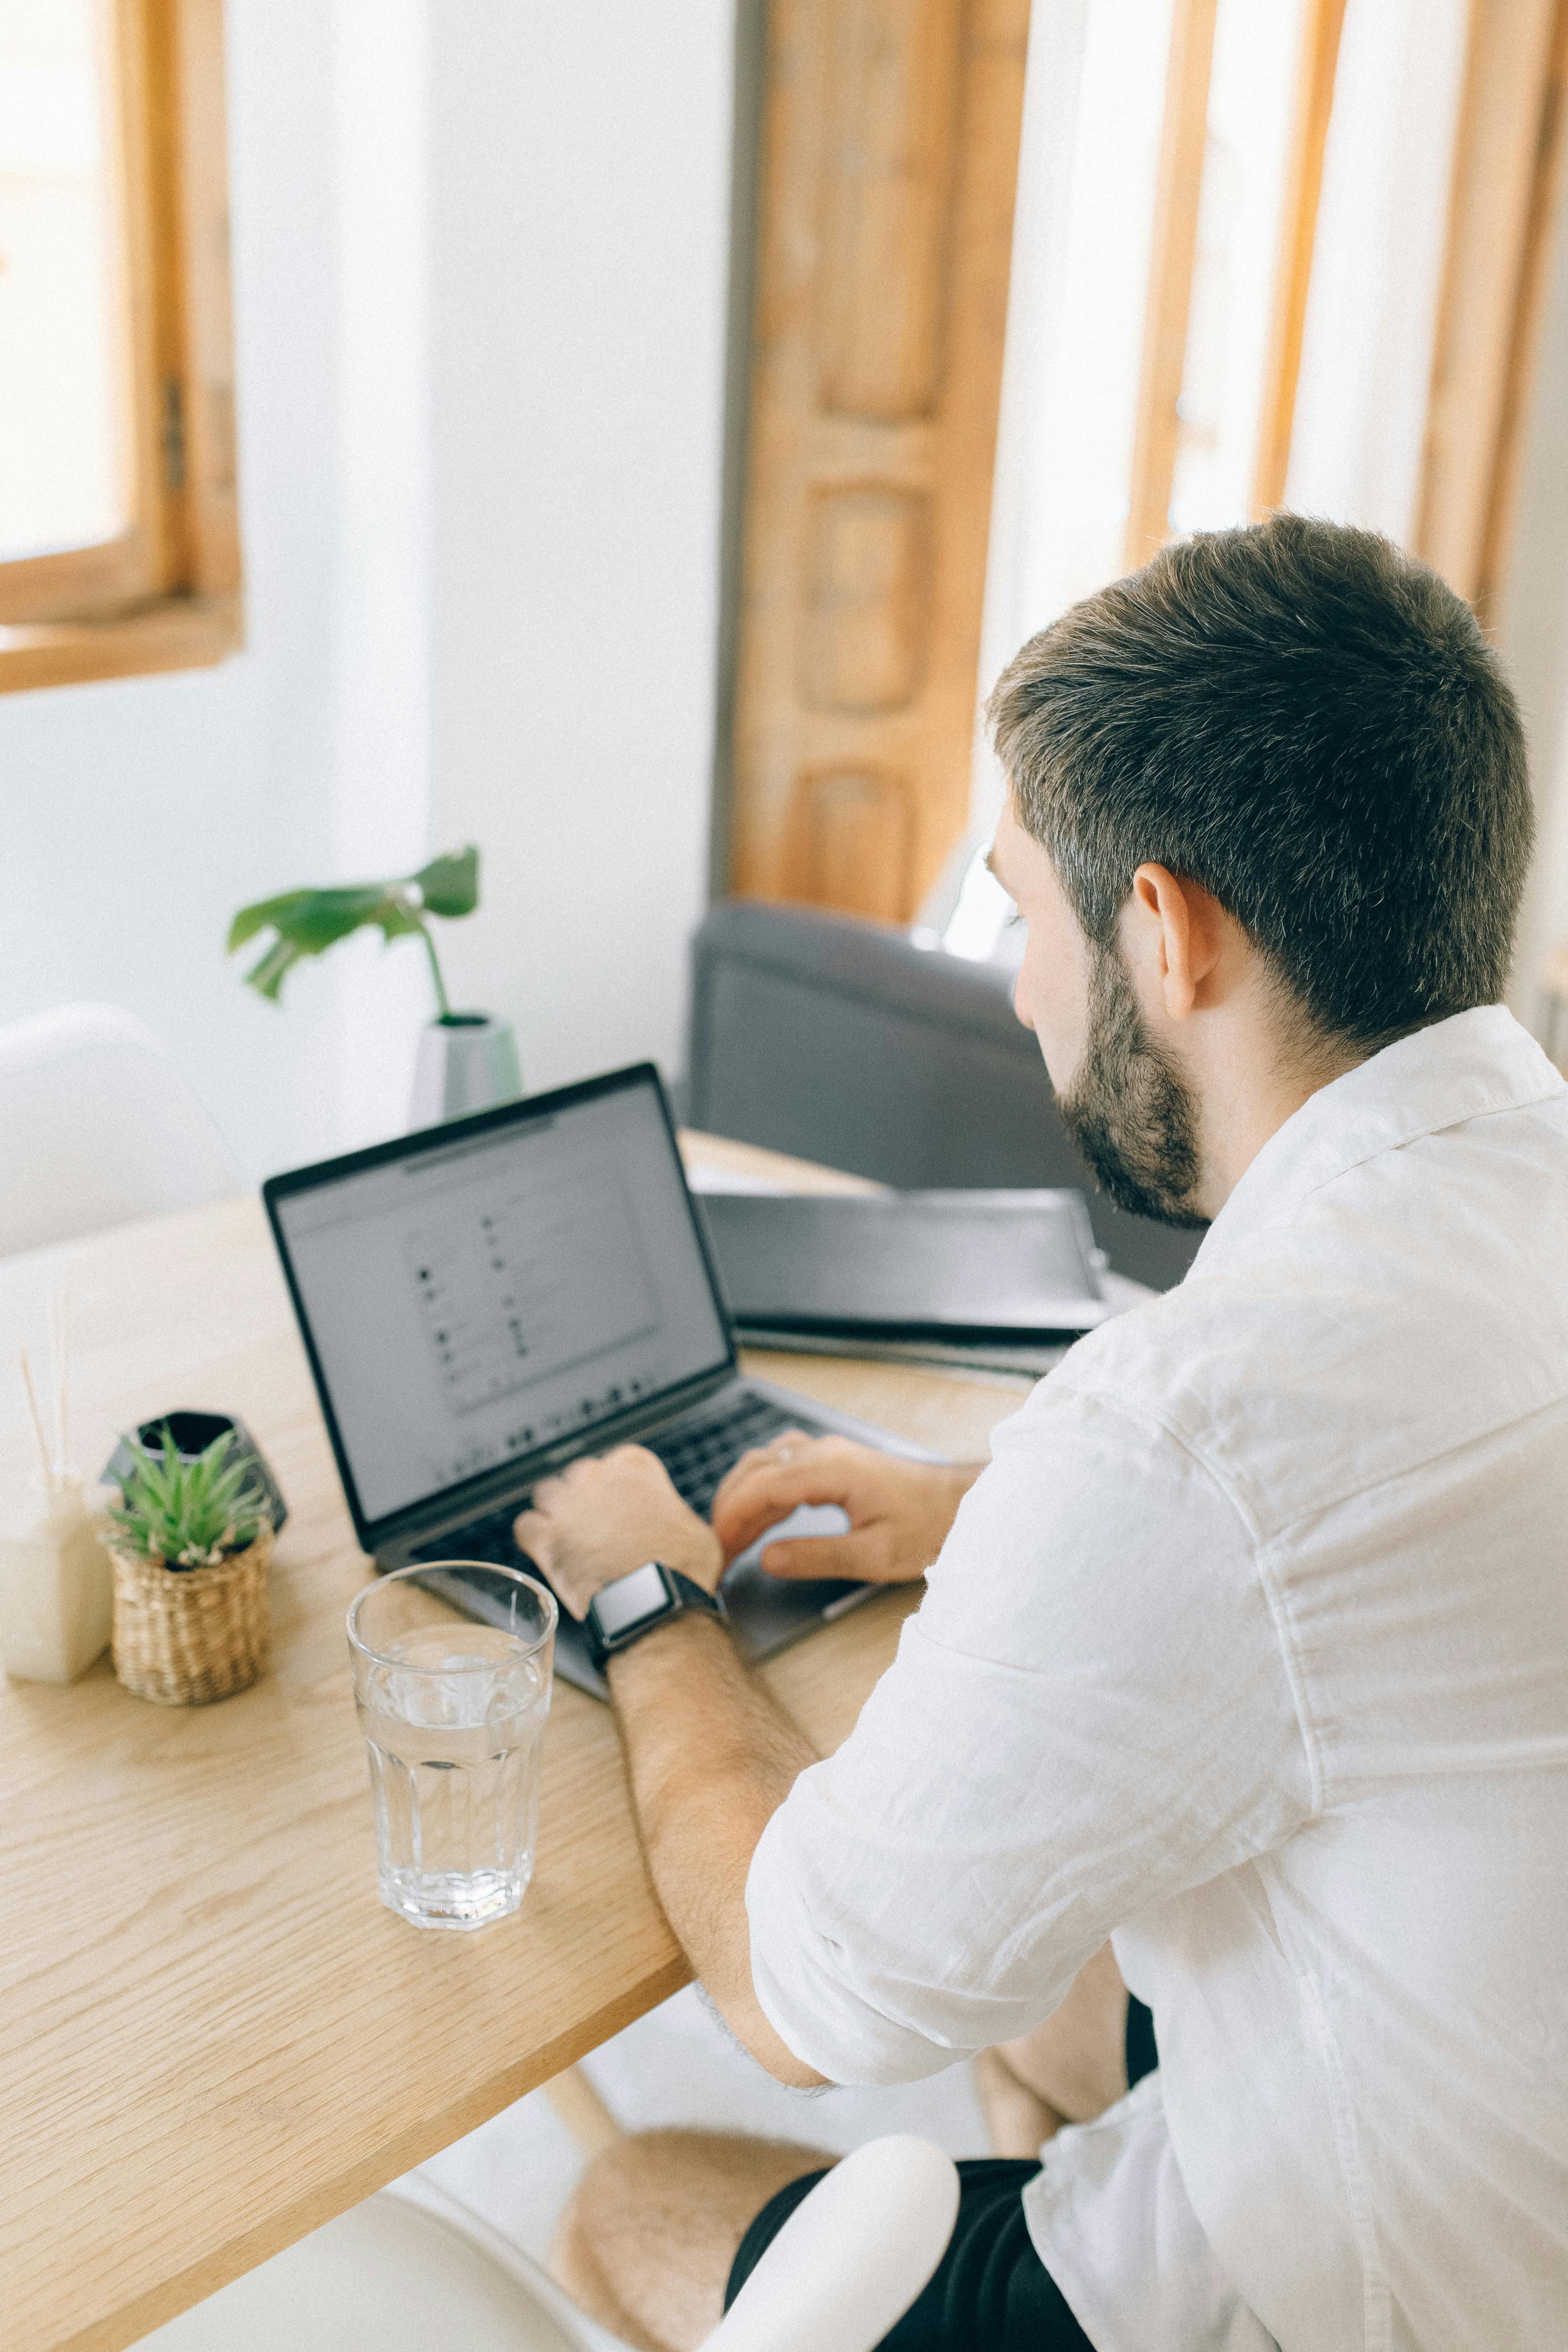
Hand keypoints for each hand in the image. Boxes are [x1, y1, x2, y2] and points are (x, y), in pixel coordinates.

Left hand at [513, 1447, 722, 1619]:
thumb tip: (670, 1524)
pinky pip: (526, 1525)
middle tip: (595, 1531)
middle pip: (578, 1478)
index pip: (615, 1465)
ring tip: (569, 1543)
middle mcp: (596, 1475)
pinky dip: (535, 1539)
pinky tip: (548, 1554)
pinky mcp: (545, 1536)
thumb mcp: (693, 1528)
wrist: (655, 1602)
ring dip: (556, 1515)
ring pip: (547, 1495)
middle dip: (584, 1501)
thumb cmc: (681, 1569)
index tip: (620, 1510)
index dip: (616, 1490)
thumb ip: (671, 1514)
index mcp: (634, 1465)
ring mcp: (566, 1503)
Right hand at [710, 1430, 980, 1585]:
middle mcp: (824, 1451)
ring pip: (766, 1464)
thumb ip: (816, 1556)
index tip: (715, 1549)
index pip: (761, 1486)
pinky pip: (784, 1467)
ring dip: (744, 1498)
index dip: (731, 1517)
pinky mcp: (834, 1461)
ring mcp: (828, 1452)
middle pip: (755, 1470)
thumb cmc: (927, 1528)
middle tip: (716, 1551)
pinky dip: (764, 1492)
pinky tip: (761, 1521)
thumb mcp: (874, 1555)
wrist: (962, 1505)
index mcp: (831, 1469)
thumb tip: (766, 1559)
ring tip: (731, 1541)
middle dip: (729, 1509)